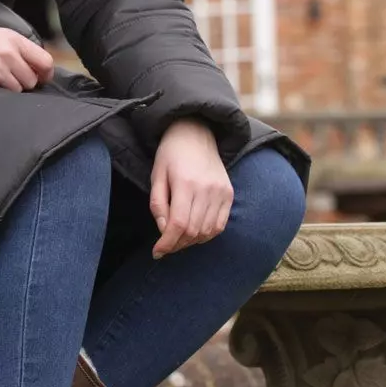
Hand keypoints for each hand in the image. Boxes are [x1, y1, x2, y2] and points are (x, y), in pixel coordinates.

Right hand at [0, 24, 54, 91]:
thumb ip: (16, 48)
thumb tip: (37, 70)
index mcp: (13, 39)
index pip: (45, 61)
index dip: (45, 74)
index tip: (41, 79)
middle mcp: (7, 52)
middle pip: (31, 80)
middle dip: (22, 83)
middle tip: (6, 79)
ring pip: (17, 90)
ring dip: (7, 90)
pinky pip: (0, 96)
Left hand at [150, 118, 233, 257]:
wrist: (196, 134)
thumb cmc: (170, 154)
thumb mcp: (156, 176)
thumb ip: (158, 204)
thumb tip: (164, 231)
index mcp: (185, 183)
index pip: (178, 224)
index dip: (167, 243)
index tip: (157, 253)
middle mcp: (206, 189)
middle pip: (193, 231)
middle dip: (176, 245)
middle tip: (165, 247)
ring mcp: (221, 192)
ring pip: (207, 231)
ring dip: (191, 242)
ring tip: (178, 240)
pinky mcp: (229, 194)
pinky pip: (220, 225)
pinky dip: (207, 235)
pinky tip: (194, 234)